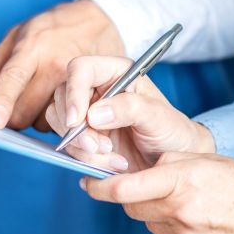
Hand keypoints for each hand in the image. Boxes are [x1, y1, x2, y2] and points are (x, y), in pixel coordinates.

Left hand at [0, 0, 123, 129]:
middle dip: (17, 116)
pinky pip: (67, 120)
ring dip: (40, 118)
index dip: (3, 101)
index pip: (13, 77)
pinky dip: (60, 118)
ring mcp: (76, 79)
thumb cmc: (55, 27)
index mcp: (31, 48)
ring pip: (46, 121)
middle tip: (21, 104)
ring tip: (46, 98)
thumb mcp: (21, 32)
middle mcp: (55, 64)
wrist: (101, 19)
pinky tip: (63, 102)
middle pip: (26, 111)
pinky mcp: (93, 90)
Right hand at [46, 55, 214, 172]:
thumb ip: (131, 109)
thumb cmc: (172, 131)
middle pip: (63, 98)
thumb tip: (94, 114)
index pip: (80, 69)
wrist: (172, 161)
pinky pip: (69, 146)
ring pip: (62, 124)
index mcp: (115, 73)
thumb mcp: (159, 117)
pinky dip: (86, 159)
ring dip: (82, 147)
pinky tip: (113, 164)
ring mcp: (87, 114)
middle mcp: (97, 90)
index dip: (74, 92)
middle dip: (77, 128)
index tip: (77, 121)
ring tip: (114, 157)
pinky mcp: (84, 138)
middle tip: (100, 147)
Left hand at [81, 153, 233, 233]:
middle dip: (131, 197)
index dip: (100, 187)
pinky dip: (178, 229)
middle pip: (133, 208)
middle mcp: (180, 212)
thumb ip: (172, 165)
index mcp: (184, 180)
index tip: (88, 182)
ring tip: (190, 202)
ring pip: (153, 225)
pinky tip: (204, 220)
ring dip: (158, 212)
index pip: (125, 188)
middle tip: (140, 186)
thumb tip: (144, 172)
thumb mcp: (210, 161)